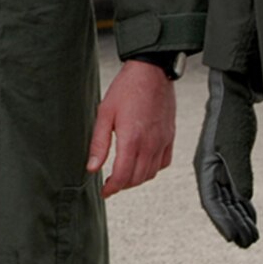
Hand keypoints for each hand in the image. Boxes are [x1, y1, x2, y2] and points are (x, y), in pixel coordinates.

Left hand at [86, 58, 176, 197]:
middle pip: (137, 178)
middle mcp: (150, 144)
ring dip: (137, 179)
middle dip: (122, 185)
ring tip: (124, 175)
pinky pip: (164, 162)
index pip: (123, 176)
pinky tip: (143, 164)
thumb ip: (99, 143)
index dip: (112, 188)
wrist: (152, 72)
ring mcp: (162, 141)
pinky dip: (153, 169)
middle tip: (110, 184)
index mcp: (132, 139)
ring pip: (151, 173)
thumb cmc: (126, 89)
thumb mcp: (104, 113)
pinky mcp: (170, 136)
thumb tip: (92, 168)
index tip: (104, 192)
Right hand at [193, 68, 260, 247]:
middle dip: (234, 224)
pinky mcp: (231, 162)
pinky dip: (244, 204)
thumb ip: (238, 173)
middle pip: (221, 204)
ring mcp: (221, 167)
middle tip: (247, 242)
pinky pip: (236, 189)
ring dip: (240, 217)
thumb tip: (242, 197)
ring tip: (252, 234)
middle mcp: (211, 170)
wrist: (232, 95)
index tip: (233, 238)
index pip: (212, 201)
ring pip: (230, 199)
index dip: (222, 221)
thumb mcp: (235, 145)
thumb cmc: (230, 117)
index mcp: (206, 167)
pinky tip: (251, 214)